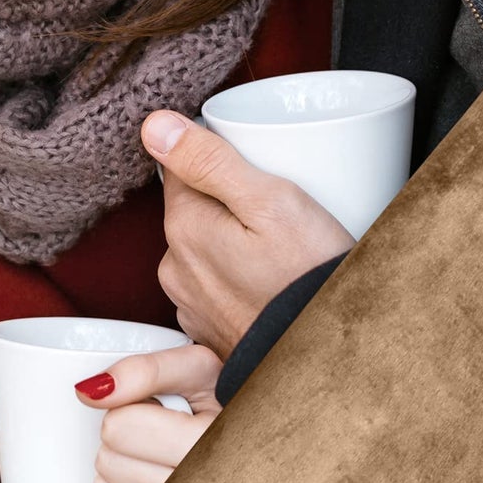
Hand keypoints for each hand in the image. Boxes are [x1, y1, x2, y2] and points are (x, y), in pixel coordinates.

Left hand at [75, 343, 223, 482]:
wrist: (251, 452)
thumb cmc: (226, 406)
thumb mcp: (199, 371)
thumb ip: (147, 370)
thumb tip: (91, 390)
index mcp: (209, 445)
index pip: (120, 428)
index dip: (129, 408)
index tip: (154, 407)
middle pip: (109, 462)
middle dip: (122, 438)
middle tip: (155, 431)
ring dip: (118, 470)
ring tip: (154, 456)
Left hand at [141, 111, 355, 358]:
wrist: (329, 356)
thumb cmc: (307, 276)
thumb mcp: (269, 201)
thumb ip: (208, 160)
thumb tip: (153, 125)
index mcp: (184, 229)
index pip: (181, 166)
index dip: (219, 156)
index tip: (255, 167)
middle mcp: (175, 269)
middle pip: (193, 206)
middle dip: (227, 198)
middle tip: (276, 209)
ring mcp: (192, 304)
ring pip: (205, 244)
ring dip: (231, 237)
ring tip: (279, 245)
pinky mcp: (211, 329)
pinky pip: (217, 281)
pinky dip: (237, 273)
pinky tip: (271, 277)